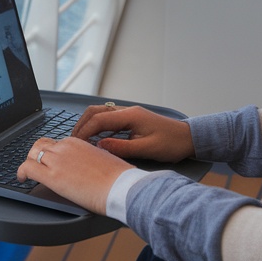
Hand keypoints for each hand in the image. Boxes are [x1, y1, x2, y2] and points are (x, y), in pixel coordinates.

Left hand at [16, 136, 129, 214]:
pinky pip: (28, 168)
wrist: (122, 186)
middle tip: (35, 165)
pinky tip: (21, 179)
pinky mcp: (52, 176)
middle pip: (40, 146)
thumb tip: (89, 166)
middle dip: (35, 155)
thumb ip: (91, 159)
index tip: (49, 160)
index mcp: (78, 142)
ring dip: (29, 163)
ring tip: (28, 173)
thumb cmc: (119, 178)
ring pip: (32, 155)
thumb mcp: (103, 159)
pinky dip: (21, 172)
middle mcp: (65, 147)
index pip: (56, 143)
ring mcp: (57, 160)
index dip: (49, 152)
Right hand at [71, 104, 193, 162]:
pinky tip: (94, 138)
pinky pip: (108, 118)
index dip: (84, 131)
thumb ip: (122, 147)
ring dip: (88, 123)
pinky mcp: (130, 119)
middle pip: (95, 111)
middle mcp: (127, 111)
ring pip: (100, 113)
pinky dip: (96, 126)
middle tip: (72, 140)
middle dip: (81, 124)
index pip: (99, 120)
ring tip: (80, 139)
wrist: (189, 138)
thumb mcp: (147, 149)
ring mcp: (129, 113)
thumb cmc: (172, 144)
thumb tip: (99, 146)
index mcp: (130, 115)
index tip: (75, 143)